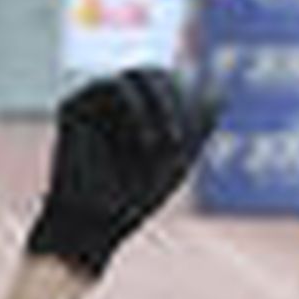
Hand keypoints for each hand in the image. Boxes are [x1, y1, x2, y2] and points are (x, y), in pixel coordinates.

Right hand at [25, 67, 217, 278]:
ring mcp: (94, 99)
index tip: (194, 141)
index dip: (191, 104)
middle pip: (158, 73)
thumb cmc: (136, 197)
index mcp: (138, 106)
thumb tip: (223, 93)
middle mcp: (115, 98)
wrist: (93, 225)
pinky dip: (138, 108)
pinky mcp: (75, 104)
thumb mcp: (177, 160)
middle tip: (183, 141)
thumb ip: (197, 125)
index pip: (174, 83)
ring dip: (164, 105)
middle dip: (179, 103)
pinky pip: (112, 83)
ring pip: (139, 73)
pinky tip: (148, 140)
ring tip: (172, 143)